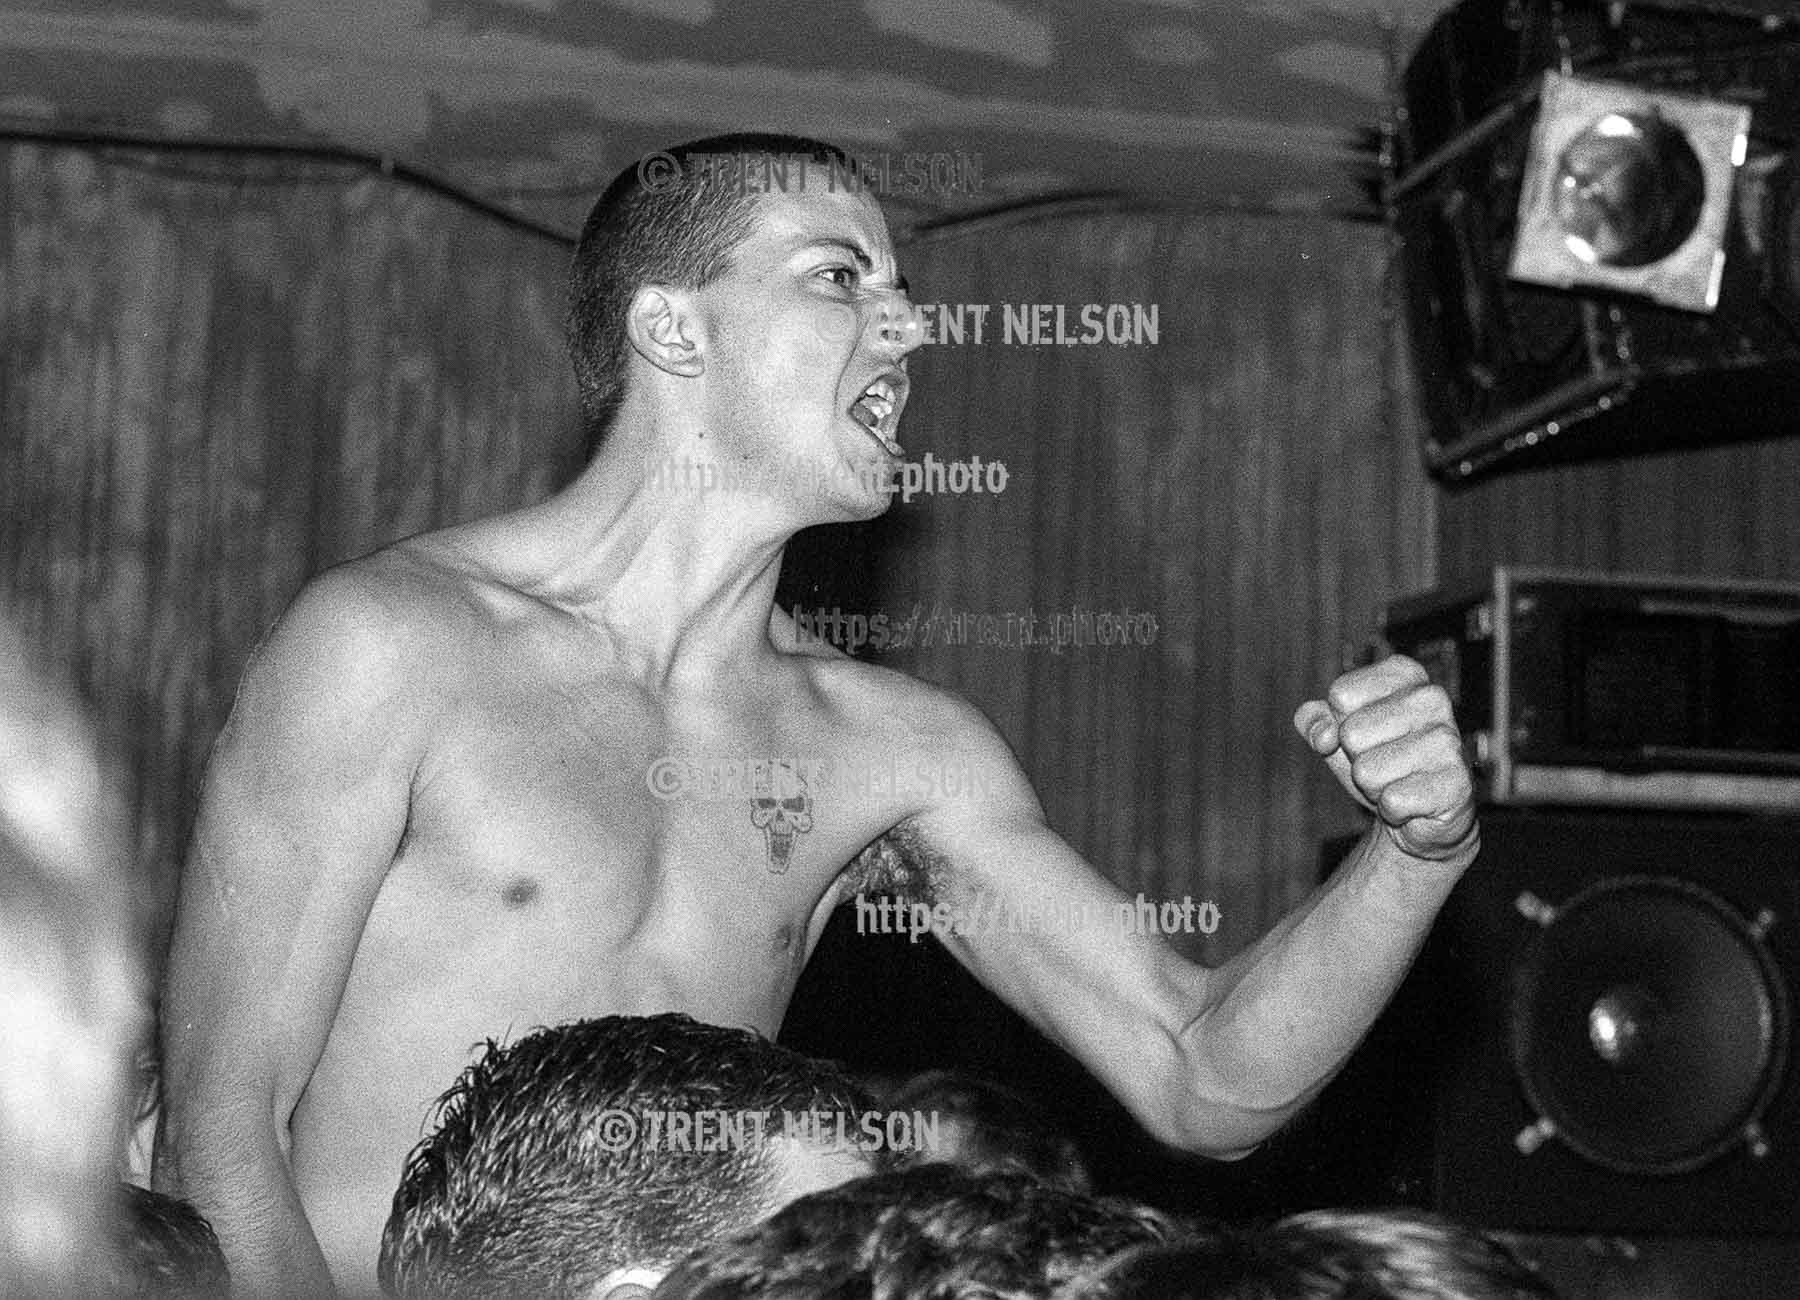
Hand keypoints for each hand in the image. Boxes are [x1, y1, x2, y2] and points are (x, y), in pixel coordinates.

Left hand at [1293, 655, 1477, 866]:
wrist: (1418, 813)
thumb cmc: (1377, 761)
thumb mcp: (1336, 733)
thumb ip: (1313, 719)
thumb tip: (1323, 734)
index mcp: (1405, 673)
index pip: (1340, 694)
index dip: (1339, 724)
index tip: (1365, 733)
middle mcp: (1432, 698)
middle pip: (1350, 733)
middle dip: (1356, 758)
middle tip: (1382, 763)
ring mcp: (1449, 740)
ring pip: (1366, 771)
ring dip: (1373, 786)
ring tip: (1397, 781)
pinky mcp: (1457, 783)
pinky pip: (1392, 801)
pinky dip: (1393, 810)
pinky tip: (1413, 803)